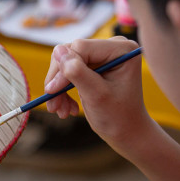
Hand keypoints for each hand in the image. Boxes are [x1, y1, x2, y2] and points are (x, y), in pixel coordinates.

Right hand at [44, 37, 150, 154]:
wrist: (127, 132)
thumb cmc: (118, 117)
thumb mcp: (96, 95)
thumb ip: (77, 72)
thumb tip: (58, 51)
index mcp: (122, 50)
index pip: (81, 48)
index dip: (63, 68)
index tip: (52, 91)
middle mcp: (113, 47)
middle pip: (71, 53)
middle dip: (59, 80)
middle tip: (53, 105)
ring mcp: (102, 56)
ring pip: (65, 62)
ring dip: (58, 88)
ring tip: (59, 110)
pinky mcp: (93, 66)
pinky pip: (68, 70)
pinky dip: (63, 89)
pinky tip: (67, 107)